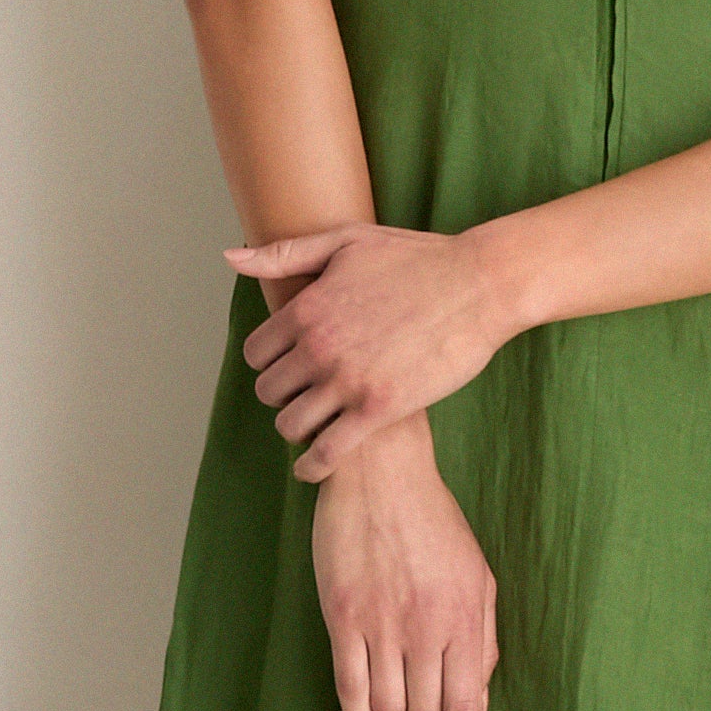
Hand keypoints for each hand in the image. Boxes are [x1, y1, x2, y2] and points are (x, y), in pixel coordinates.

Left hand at [231, 221, 515, 478]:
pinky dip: (313, 466)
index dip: (270, 363)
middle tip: (305, 398)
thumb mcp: (347, 242)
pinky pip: (326, 452)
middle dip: (284, 395)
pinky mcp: (378, 409)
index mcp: (306, 308)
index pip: (257, 353)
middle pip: (269, 391)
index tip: (289, 368)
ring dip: (298, 429)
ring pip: (291, 424)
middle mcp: (318, 346)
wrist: (479, 285)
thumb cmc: (417, 258)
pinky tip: (314, 468)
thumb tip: (231, 258)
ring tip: (314, 427)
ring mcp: (347, 380)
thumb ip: (286, 254)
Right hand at [306, 414, 496, 710]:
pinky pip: (348, 690)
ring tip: (398, 707)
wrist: (380, 475)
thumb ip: (483, 636)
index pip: (466, 706)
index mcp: (463, 617)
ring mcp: (379, 625)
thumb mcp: (478, 574)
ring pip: (388, 708)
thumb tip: (478, 690)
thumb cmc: (433, 522)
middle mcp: (423, 628)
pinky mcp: (342, 619)